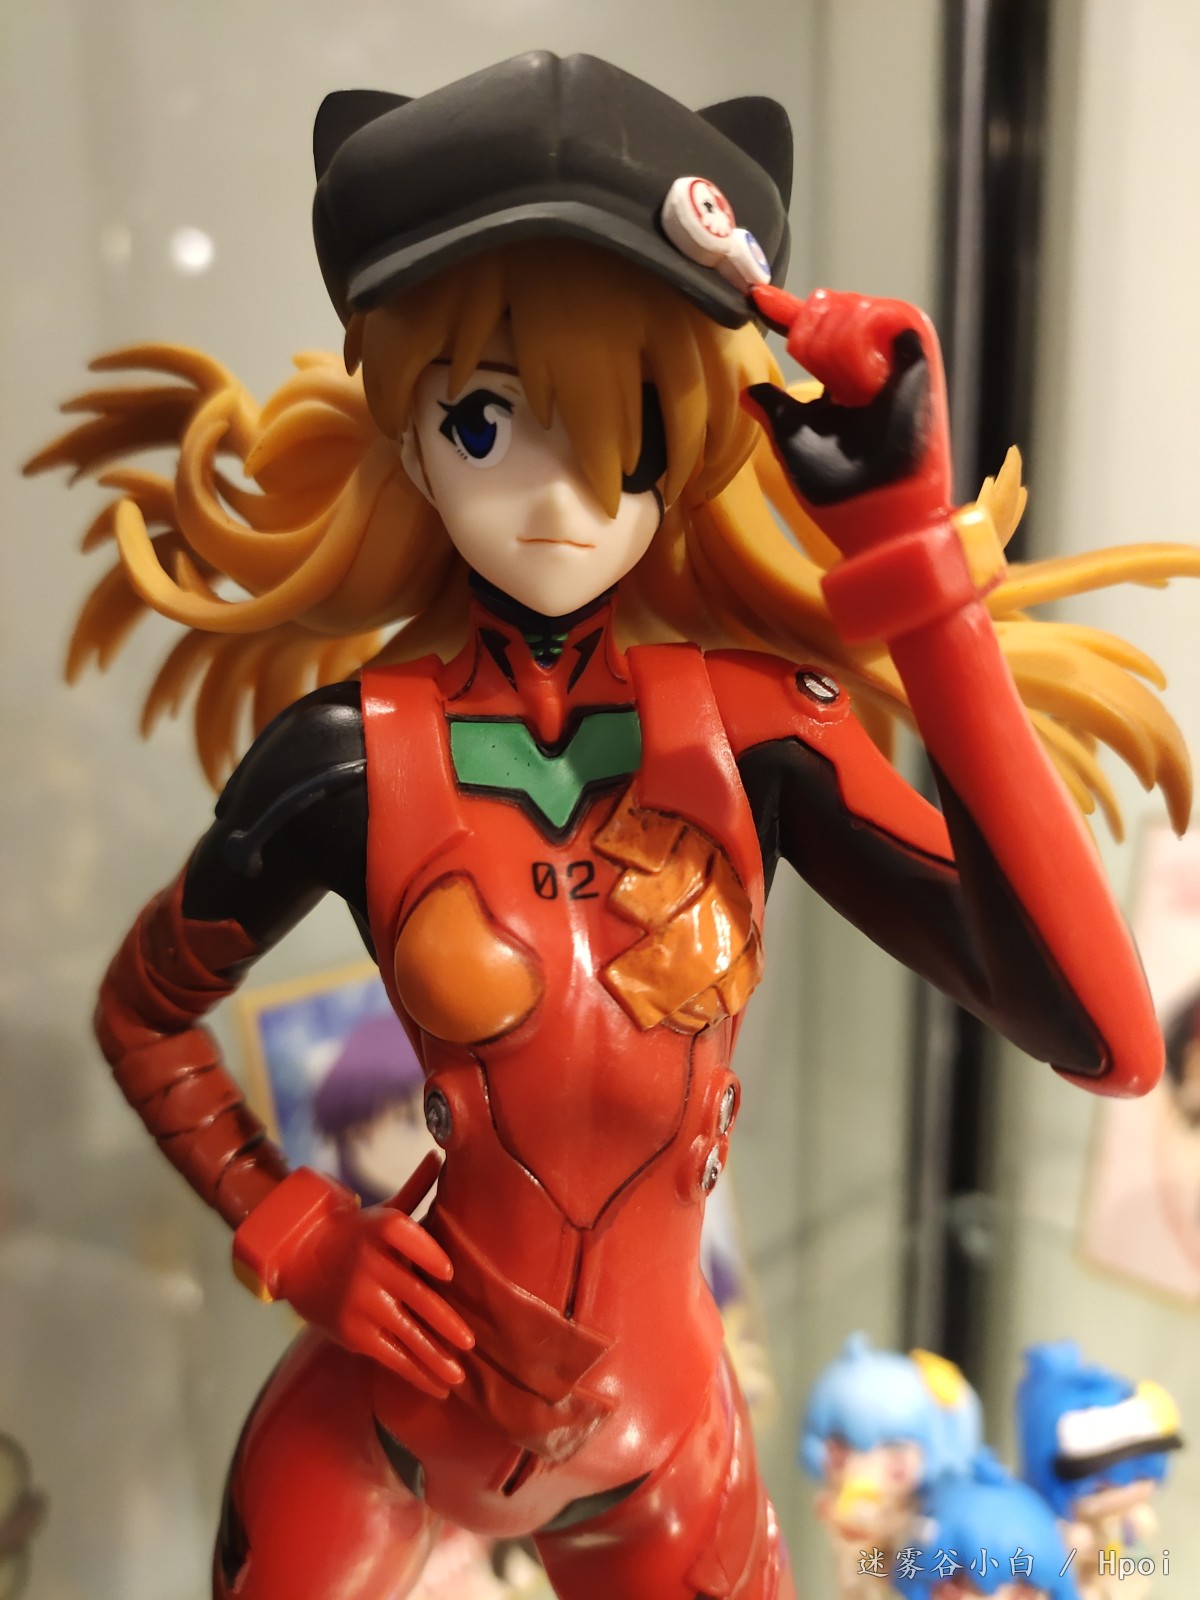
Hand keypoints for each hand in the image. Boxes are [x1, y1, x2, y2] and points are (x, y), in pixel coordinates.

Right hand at [237, 1157, 473, 1396]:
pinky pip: (390, 1355)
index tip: (447, 1272)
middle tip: (470, 1340)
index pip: (405, 1238)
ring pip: (404, 1333)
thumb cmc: (357, 1233)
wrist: (300, 1258)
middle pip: (413, 1295)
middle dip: (443, 1321)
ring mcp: (361, 1302)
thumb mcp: (384, 1210)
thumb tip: (440, 1153)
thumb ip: (416, 1188)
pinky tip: (439, 1385)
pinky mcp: (354, 1332)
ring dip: (433, 1356)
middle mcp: (370, 1266)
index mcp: (381, 1230)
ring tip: (459, 1373)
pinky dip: (415, 1372)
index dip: (426, 1255)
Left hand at [744, 285, 952, 556]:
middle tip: (801, 351)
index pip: (816, 337)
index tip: (757, 298)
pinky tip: (854, 368)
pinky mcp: (921, 363)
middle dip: (810, 324)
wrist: (873, 517)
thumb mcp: (794, 440)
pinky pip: (899, 317)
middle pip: (836, 313)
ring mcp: (895, 366)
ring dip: (835, 331)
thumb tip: (749, 390)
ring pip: (862, 308)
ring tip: (831, 373)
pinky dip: (870, 329)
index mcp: (843, 387)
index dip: (788, 313)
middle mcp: (871, 371)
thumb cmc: (838, 492)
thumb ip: (775, 411)